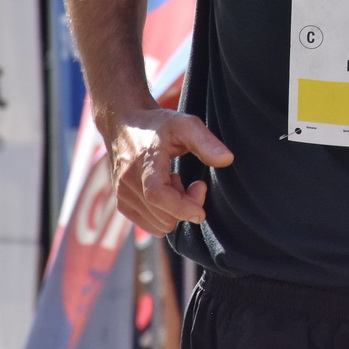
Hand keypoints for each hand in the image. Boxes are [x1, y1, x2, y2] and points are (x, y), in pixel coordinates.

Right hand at [102, 103, 234, 234]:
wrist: (124, 123)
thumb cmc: (158, 124)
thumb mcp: (185, 124)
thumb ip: (206, 142)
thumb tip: (227, 160)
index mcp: (143, 161)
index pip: (158, 195)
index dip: (183, 207)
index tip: (202, 210)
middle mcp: (127, 182)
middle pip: (163, 216)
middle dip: (186, 205)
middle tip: (194, 183)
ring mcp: (122, 195)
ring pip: (158, 225)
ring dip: (174, 210)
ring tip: (175, 183)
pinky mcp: (121, 203)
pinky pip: (149, 225)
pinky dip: (162, 215)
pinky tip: (165, 191)